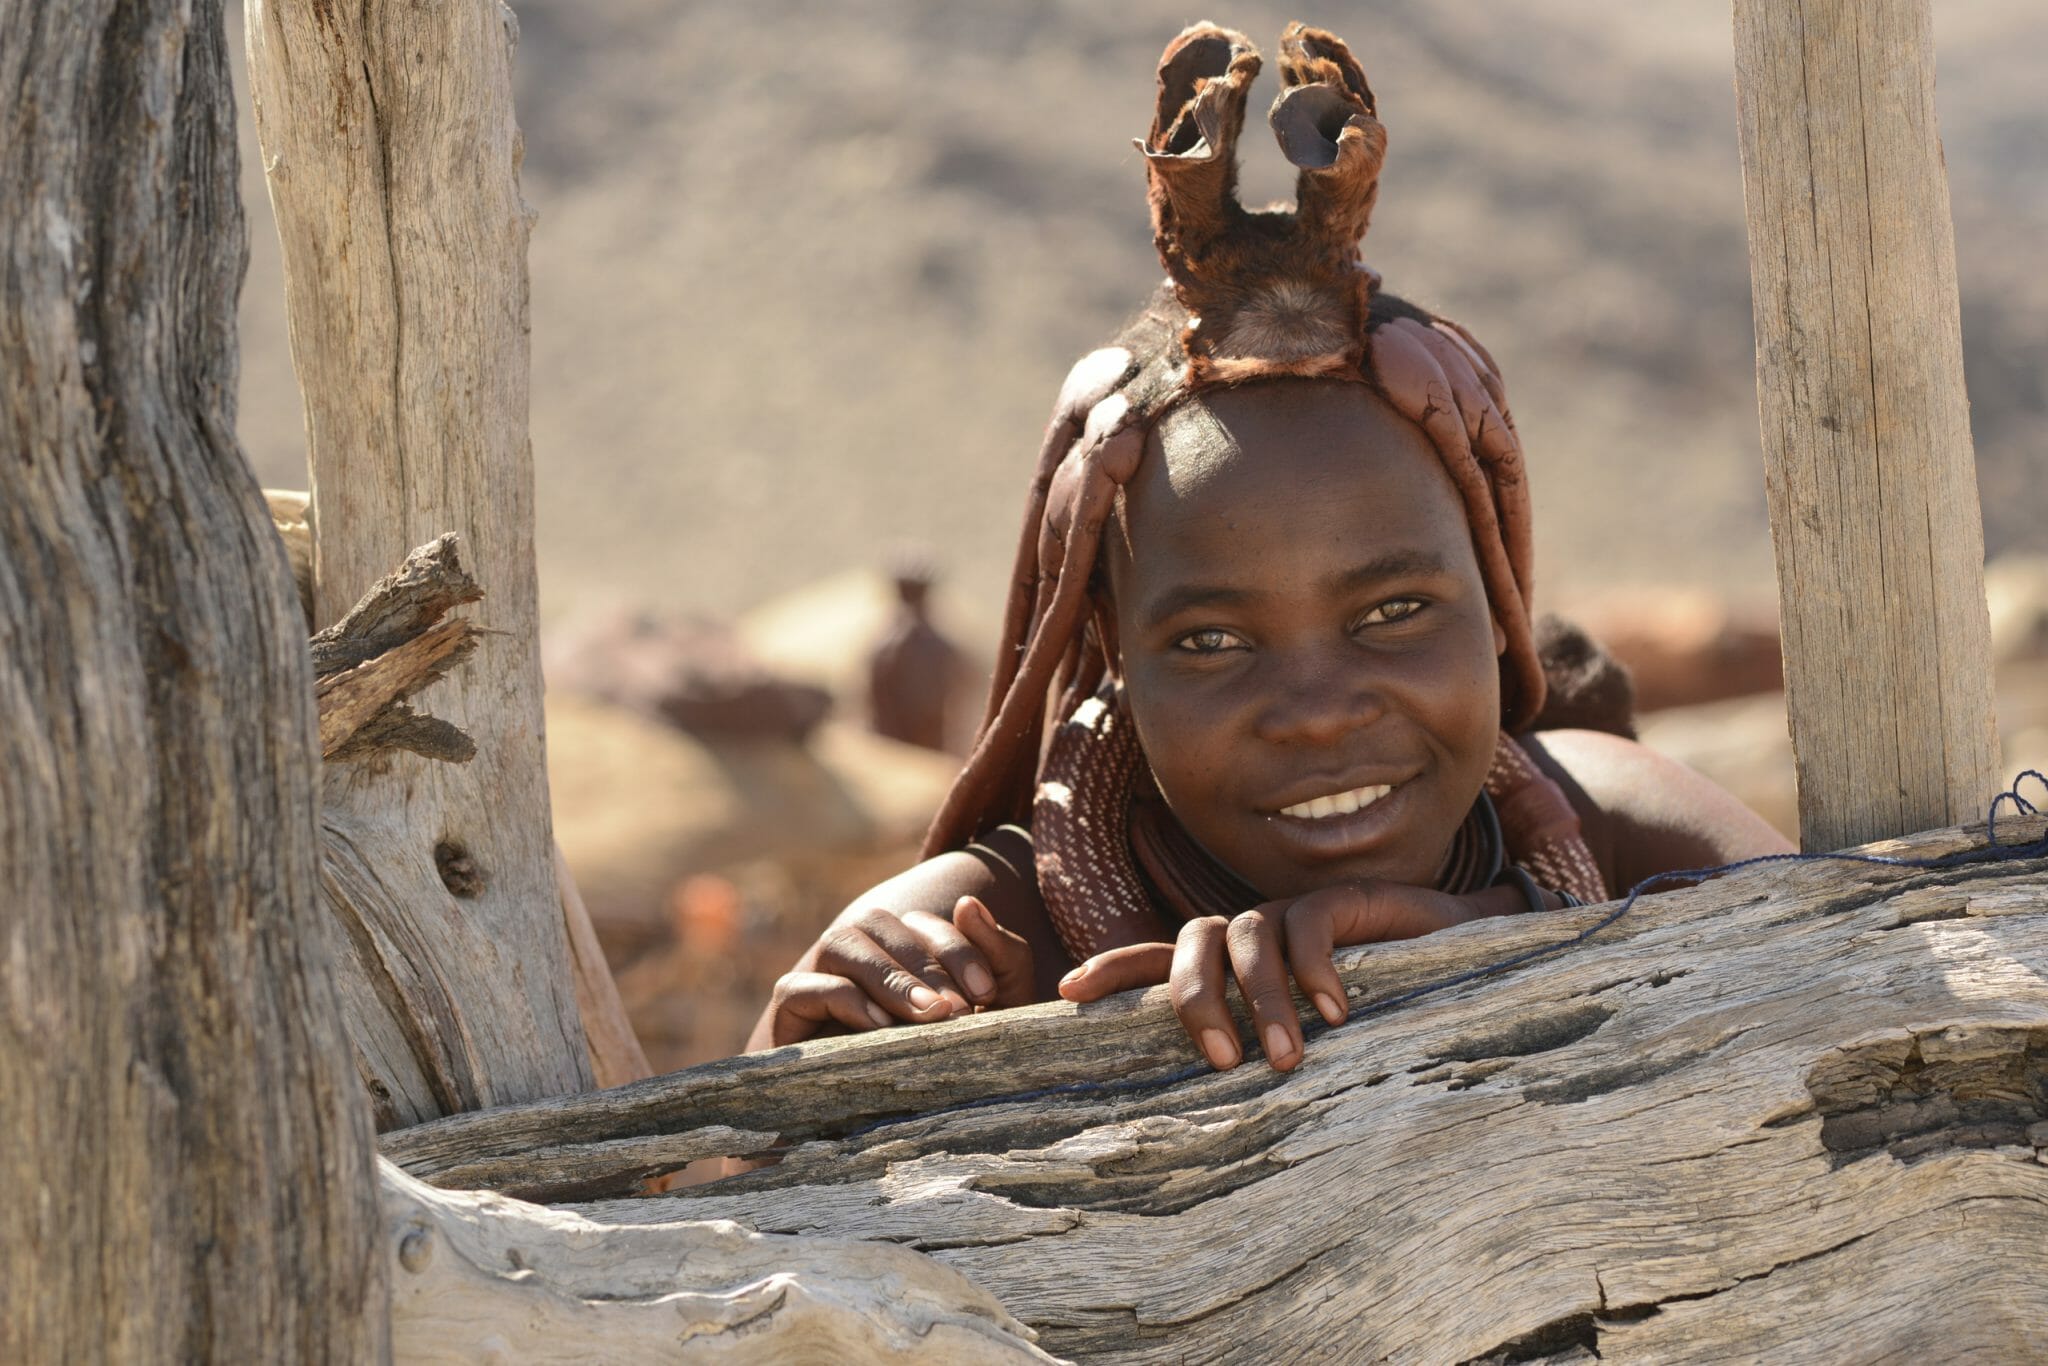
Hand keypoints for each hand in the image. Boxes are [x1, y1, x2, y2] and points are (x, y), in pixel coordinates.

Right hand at [754, 896, 1034, 1047]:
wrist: (890, 1139)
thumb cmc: (948, 1072)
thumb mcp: (991, 1017)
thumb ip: (998, 956)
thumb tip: (969, 904)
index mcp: (899, 952)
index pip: (921, 923)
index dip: (956, 949)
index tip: (987, 993)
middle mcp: (855, 958)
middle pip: (878, 921)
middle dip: (924, 962)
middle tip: (956, 1010)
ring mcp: (817, 981)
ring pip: (840, 942)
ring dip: (887, 975)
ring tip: (925, 1015)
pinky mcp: (787, 1017)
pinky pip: (801, 988)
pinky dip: (844, 998)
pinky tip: (880, 1028)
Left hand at [1062, 880, 1504, 1071]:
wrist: (1467, 974)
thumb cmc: (1382, 1024)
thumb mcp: (1312, 1050)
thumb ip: (1263, 1064)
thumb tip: (1209, 1129)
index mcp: (1236, 965)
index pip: (1159, 955)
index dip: (1114, 969)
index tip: (1068, 995)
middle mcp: (1257, 932)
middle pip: (1192, 941)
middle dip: (1193, 997)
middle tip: (1218, 1059)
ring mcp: (1298, 912)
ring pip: (1248, 935)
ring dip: (1262, 1000)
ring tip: (1288, 1058)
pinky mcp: (1348, 899)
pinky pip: (1309, 922)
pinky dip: (1315, 966)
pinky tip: (1339, 1009)